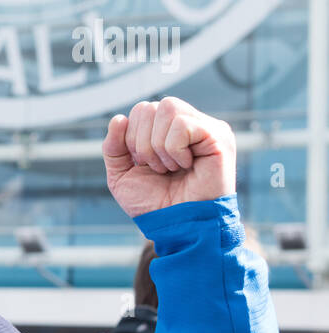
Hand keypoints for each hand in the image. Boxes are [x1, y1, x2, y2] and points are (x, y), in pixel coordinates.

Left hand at [103, 97, 236, 218]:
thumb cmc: (154, 203)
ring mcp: (206, 128)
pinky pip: (182, 125)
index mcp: (168, 131)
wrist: (177, 225)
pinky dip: (175, 150)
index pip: (141, 109)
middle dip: (142, 143)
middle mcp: (190, 124)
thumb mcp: (121, 174)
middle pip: (151, 106)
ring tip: (172, 168)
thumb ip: (114, 147)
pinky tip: (187, 166)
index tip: (144, 164)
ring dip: (159, 147)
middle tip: (159, 168)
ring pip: (167, 109)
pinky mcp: (219, 137)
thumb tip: (118, 118)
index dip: (132, 137)